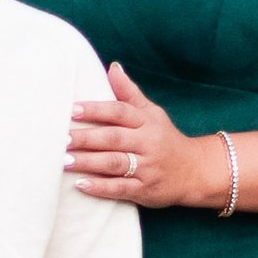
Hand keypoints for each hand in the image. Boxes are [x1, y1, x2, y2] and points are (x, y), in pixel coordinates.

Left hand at [67, 61, 227, 208]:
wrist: (195, 171)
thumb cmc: (165, 139)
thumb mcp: (152, 113)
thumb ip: (129, 93)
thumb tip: (112, 67)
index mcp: (147, 122)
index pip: (119, 112)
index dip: (96, 109)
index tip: (72, 109)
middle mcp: (148, 143)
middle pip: (113, 138)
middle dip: (86, 138)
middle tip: (61, 139)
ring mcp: (147, 168)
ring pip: (115, 163)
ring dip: (88, 162)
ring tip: (64, 161)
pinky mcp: (145, 190)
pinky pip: (121, 188)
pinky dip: (101, 187)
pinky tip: (81, 184)